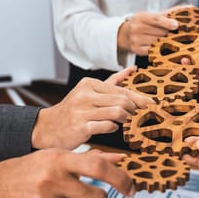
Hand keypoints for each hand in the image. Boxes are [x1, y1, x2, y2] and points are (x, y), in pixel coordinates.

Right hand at [31, 69, 153, 149]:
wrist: (48, 128)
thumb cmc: (74, 110)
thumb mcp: (89, 91)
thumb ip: (111, 82)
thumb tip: (131, 69)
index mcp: (88, 84)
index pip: (121, 90)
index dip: (138, 98)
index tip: (151, 104)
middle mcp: (84, 95)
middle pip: (122, 101)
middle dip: (133, 109)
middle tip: (137, 115)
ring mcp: (81, 111)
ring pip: (117, 112)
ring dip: (125, 119)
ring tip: (124, 121)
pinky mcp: (80, 127)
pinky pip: (107, 126)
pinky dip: (113, 127)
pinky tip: (112, 127)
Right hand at [117, 11, 178, 55]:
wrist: (124, 34)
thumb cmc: (142, 23)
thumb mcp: (150, 16)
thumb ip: (167, 14)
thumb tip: (187, 8)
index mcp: (140, 17)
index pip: (156, 19)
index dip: (167, 22)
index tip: (176, 25)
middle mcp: (136, 28)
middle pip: (160, 32)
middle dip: (170, 33)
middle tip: (178, 33)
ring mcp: (136, 40)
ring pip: (158, 41)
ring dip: (167, 41)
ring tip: (170, 39)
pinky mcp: (137, 50)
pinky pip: (154, 50)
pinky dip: (160, 48)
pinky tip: (163, 45)